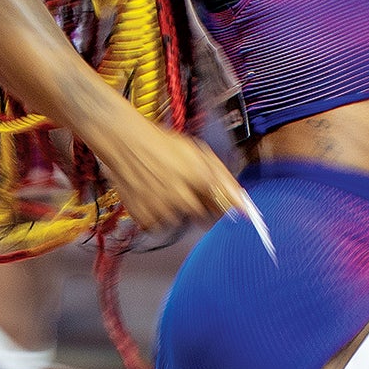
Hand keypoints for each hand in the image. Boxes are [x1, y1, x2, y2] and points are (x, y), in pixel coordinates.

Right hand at [98, 117, 250, 234]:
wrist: (125, 143)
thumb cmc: (162, 145)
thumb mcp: (198, 153)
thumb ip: (224, 178)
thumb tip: (243, 202)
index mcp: (199, 178)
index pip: (224, 208)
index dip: (223, 207)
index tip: (221, 206)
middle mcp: (181, 197)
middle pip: (202, 216)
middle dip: (198, 205)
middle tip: (184, 188)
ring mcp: (161, 209)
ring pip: (179, 221)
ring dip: (176, 210)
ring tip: (164, 188)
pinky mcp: (144, 217)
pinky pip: (158, 225)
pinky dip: (156, 215)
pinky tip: (152, 196)